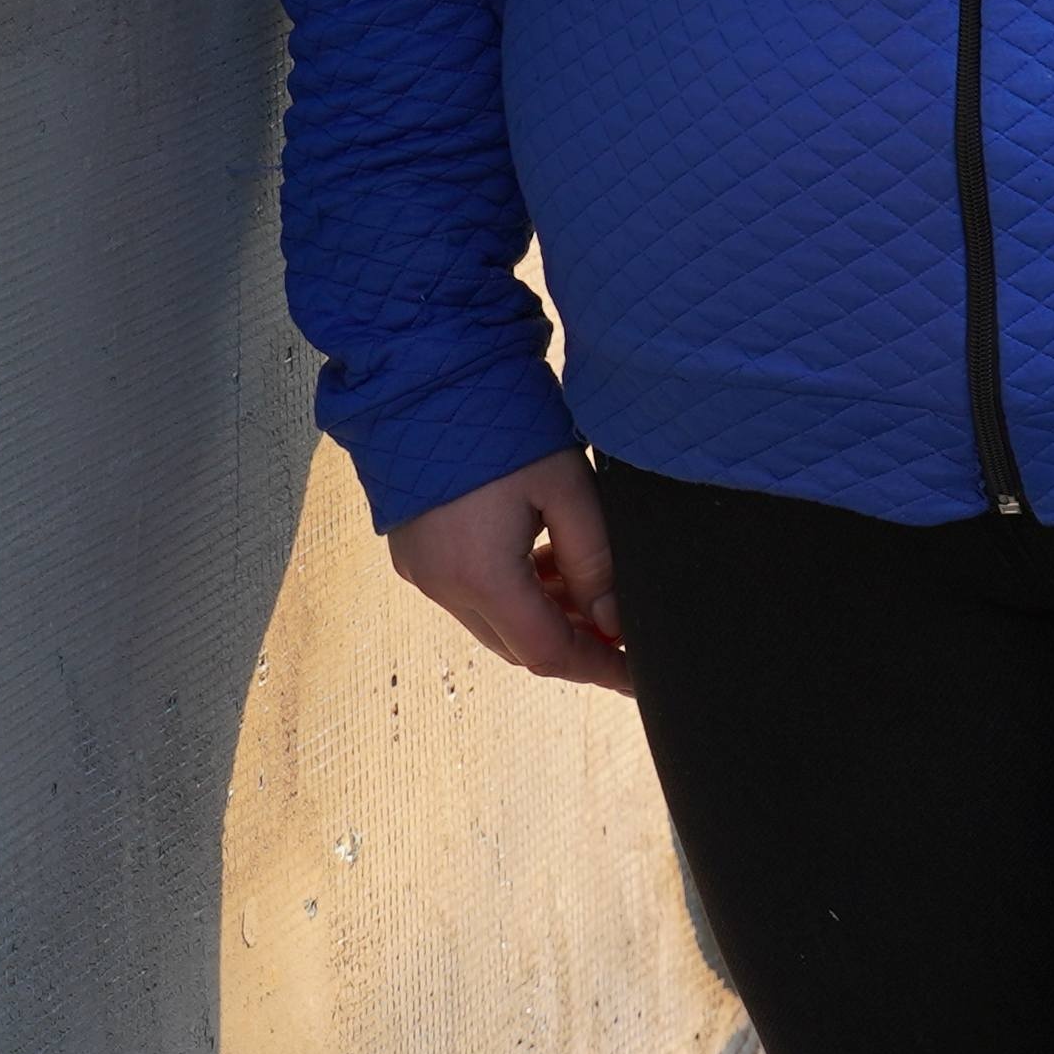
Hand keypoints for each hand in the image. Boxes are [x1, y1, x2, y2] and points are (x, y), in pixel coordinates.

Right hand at [388, 447, 633, 690]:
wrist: (424, 378)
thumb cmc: (501, 423)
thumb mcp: (567, 486)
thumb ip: (594, 559)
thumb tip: (614, 620)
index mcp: (480, 577)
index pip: (549, 652)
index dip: (599, 667)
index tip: (638, 676)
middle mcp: (443, 587)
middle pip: (518, 643)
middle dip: (575, 643)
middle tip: (622, 626)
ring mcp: (422, 571)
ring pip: (495, 620)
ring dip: (543, 614)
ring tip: (591, 584)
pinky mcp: (415, 553)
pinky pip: (471, 594)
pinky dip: (512, 592)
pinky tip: (547, 563)